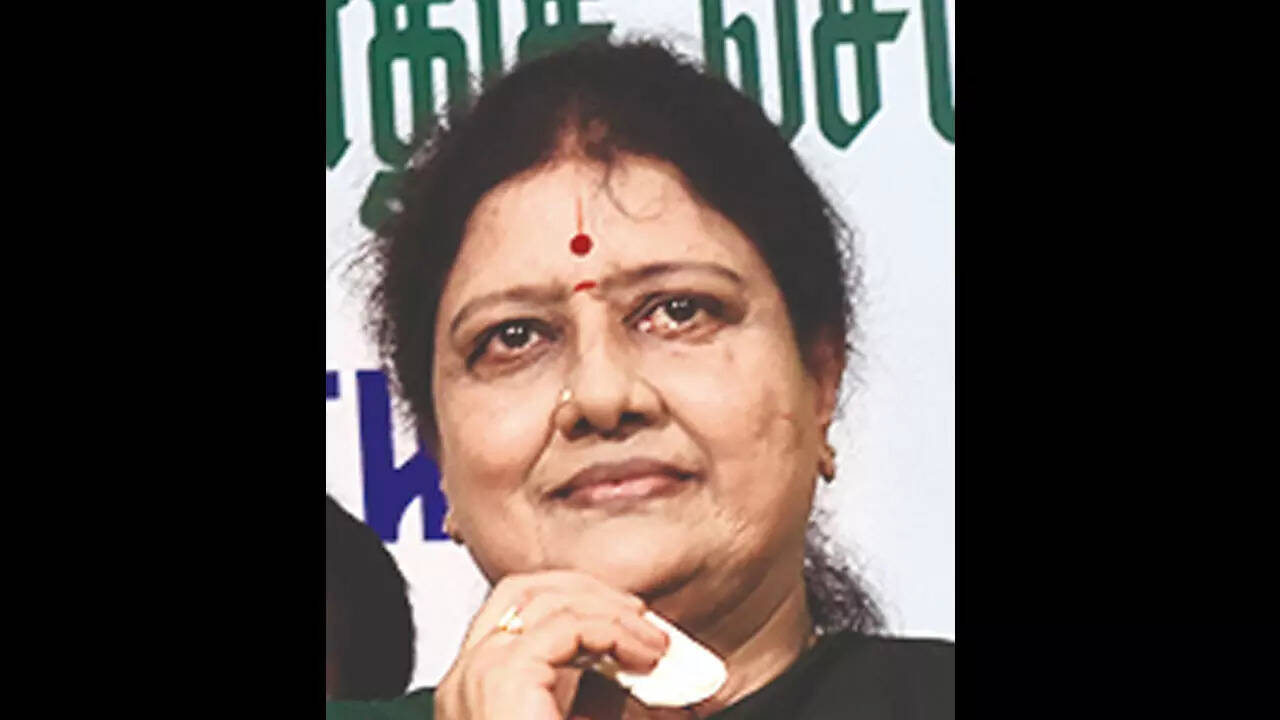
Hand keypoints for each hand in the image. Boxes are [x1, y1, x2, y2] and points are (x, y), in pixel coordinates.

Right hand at [434, 571, 669, 719]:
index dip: (579, 605)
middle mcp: (466, 677)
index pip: (518, 610)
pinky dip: (614, 632)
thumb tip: (636, 661)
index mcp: (477, 689)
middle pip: (525, 589)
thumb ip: (597, 692)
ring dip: (610, 612)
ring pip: (544, 597)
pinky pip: (566, 625)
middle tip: (643, 620)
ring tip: (653, 642)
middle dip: (591, 593)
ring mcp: (478, 674)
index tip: (630, 629)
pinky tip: (644, 657)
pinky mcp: (503, 677)